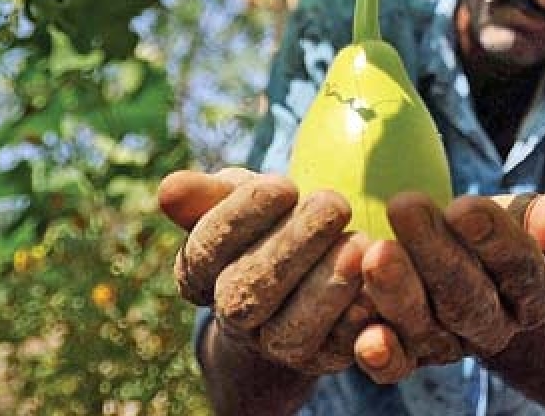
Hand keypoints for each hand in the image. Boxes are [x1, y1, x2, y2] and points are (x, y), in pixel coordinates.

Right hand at [159, 168, 370, 374]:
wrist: (302, 277)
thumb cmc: (266, 223)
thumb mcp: (238, 199)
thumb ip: (206, 195)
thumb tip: (169, 188)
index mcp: (201, 275)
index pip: (207, 250)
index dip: (242, 218)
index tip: (283, 184)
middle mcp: (233, 317)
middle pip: (248, 293)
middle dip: (292, 247)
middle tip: (334, 204)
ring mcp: (277, 344)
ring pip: (291, 330)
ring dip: (326, 287)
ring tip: (358, 243)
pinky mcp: (322, 359)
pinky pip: (338, 349)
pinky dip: (357, 320)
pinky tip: (376, 285)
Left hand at [353, 191, 544, 382]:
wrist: (460, 273)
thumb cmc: (487, 235)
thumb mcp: (518, 220)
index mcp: (529, 295)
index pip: (520, 270)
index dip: (496, 241)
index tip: (466, 206)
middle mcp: (491, 327)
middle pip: (468, 298)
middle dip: (436, 253)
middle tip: (405, 205)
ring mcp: (446, 345)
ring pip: (426, 327)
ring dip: (398, 292)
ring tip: (374, 252)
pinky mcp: (406, 357)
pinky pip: (396, 366)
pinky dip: (380, 353)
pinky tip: (365, 336)